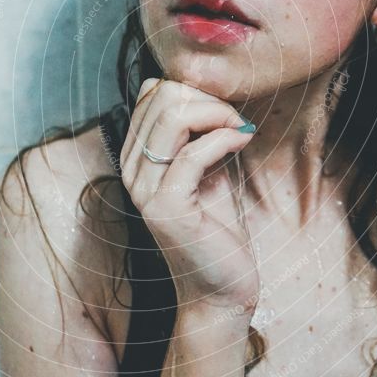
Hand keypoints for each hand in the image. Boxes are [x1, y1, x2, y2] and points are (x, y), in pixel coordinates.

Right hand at [119, 78, 259, 314]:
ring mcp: (144, 189)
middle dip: (208, 97)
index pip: (152, 91)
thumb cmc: (218, 226)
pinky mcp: (165, 207)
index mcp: (137, 155)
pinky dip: (225, 138)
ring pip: (172, 117)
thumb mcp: (208, 166)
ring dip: (218, 113)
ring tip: (240, 129)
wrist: (220, 287)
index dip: (194, 89)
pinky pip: (193, 153)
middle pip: (161, 96)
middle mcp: (132, 169)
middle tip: (236, 119)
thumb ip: (200, 131)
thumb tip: (208, 89)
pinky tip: (244, 141)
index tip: (224, 110)